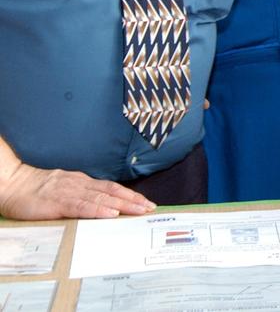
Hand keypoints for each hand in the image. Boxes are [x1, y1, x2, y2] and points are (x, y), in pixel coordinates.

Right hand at [0, 163, 155, 219]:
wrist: (11, 184)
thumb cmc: (35, 190)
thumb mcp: (63, 189)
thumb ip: (80, 195)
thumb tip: (100, 204)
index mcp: (81, 181)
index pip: (111, 188)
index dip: (129, 195)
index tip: (145, 202)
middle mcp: (79, 184)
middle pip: (111, 192)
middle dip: (132, 200)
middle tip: (150, 208)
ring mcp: (69, 192)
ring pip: (101, 198)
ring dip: (122, 205)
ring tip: (138, 211)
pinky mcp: (57, 202)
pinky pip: (81, 207)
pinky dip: (98, 210)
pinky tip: (110, 214)